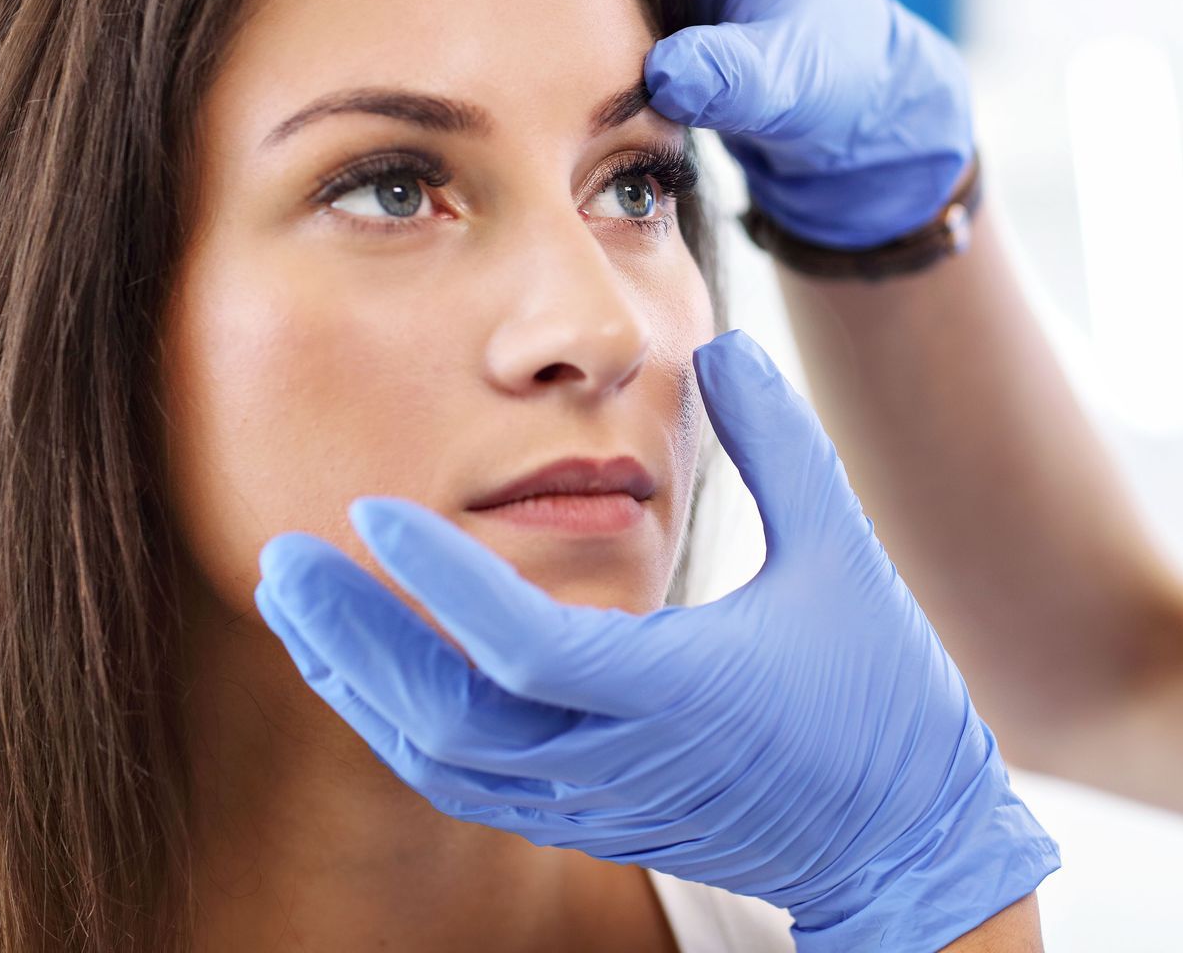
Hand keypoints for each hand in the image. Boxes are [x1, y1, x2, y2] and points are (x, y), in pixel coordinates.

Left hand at [254, 330, 1057, 949]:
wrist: (900, 838)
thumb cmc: (882, 694)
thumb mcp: (842, 551)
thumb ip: (778, 443)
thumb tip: (720, 344)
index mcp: (677, 694)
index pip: (522, 647)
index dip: (439, 577)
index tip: (371, 508)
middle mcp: (617, 762)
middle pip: (443, 719)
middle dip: (351, 640)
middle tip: (282, 561)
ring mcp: (596, 803)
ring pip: (438, 761)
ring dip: (359, 683)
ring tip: (301, 608)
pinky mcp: (589, 820)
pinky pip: (464, 783)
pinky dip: (400, 725)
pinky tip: (370, 672)